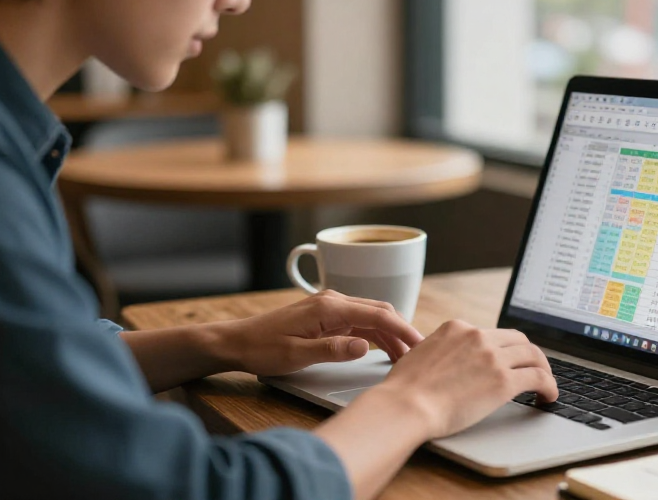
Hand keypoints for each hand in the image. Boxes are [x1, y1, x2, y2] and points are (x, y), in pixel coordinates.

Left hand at [223, 290, 423, 376]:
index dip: (402, 329)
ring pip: (371, 316)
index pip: (377, 314)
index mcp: (329, 307)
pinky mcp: (327, 316)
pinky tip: (385, 349)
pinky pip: (359, 322)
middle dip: (402, 330)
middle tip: (420, 353)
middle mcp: (333, 301)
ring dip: (390, 334)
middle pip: (379, 311)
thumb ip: (332, 350)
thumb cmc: (262, 349)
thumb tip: (364, 346)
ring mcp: (330, 307)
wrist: (237, 342)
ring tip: (407, 356)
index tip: (420, 345)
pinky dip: (376, 334)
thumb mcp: (296, 355)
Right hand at [373, 320, 557, 439]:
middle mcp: (477, 336)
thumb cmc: (405, 390)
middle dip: (528, 354)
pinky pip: (539, 377)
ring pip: (533, 354)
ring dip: (544, 368)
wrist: (406, 405)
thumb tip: (446, 363)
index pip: (490, 333)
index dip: (503, 348)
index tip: (506, 360)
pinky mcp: (504, 380)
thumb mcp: (420, 354)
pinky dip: (550, 386)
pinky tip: (549, 396)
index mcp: (456, 328)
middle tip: (533, 368)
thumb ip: (440, 352)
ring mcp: (492, 357)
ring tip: (546, 384)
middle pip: (517, 339)